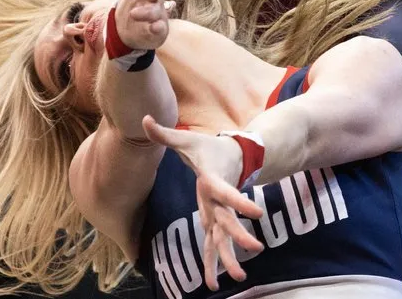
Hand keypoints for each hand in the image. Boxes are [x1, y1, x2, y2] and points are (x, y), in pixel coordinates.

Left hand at [142, 116, 263, 290]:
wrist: (231, 155)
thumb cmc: (207, 149)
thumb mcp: (186, 140)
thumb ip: (164, 133)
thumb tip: (144, 118)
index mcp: (214, 181)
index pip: (227, 193)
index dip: (240, 202)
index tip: (258, 214)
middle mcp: (219, 200)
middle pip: (230, 220)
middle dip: (240, 236)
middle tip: (255, 250)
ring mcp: (219, 212)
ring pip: (224, 237)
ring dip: (229, 257)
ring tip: (238, 278)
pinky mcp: (216, 219)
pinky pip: (214, 243)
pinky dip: (213, 261)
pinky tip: (213, 283)